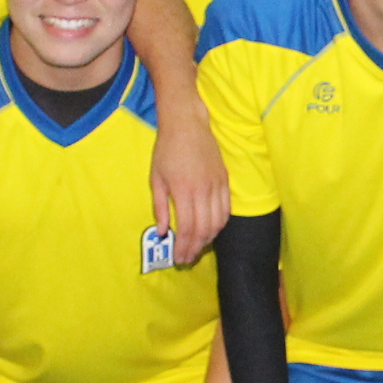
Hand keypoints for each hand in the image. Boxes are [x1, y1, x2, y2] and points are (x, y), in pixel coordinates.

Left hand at [149, 111, 230, 265]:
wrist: (187, 123)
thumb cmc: (166, 150)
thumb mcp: (156, 178)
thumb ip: (160, 207)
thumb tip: (162, 232)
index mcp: (183, 190)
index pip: (187, 228)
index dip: (184, 246)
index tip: (179, 258)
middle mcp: (203, 190)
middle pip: (204, 229)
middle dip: (196, 248)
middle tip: (188, 258)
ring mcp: (217, 185)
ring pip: (218, 221)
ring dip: (209, 239)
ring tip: (199, 247)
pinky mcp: (225, 180)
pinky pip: (227, 208)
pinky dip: (221, 223)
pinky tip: (212, 230)